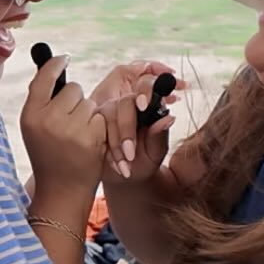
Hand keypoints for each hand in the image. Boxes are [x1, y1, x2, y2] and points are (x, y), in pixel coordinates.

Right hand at [20, 56, 106, 200]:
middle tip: (70, 122)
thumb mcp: (34, 129)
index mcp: (30, 116)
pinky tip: (89, 143)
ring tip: (78, 136)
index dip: (55, 64)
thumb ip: (41, 101)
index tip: (64, 59)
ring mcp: (70, 128)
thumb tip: (54, 66)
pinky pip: (100, 117)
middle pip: (72, 89)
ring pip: (88, 103)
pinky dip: (99, 128)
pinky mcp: (90, 137)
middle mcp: (47, 120)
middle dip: (76, 100)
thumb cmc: (49, 157)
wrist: (61, 191)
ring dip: (88, 115)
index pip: (43, 78)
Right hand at [91, 60, 180, 183]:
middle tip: (131, 154)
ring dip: (115, 144)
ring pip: (107, 117)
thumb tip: (168, 118)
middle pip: (123, 103)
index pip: (145, 87)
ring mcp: (108, 113)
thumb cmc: (145, 160)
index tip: (143, 105)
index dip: (144, 92)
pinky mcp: (94, 125)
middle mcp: (127, 105)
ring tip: (126, 165)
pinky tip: (117, 165)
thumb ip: (160, 135)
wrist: (130, 176)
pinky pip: (95, 131)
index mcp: (147, 105)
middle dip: (126, 129)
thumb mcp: (156, 151)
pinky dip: (107, 151)